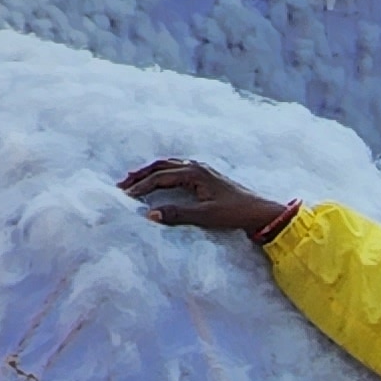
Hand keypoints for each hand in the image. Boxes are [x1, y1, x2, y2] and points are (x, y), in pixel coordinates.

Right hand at [119, 158, 288, 237]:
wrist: (258, 210)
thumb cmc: (233, 212)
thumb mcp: (204, 215)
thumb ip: (177, 214)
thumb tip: (150, 214)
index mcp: (194, 172)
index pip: (160, 177)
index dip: (141, 187)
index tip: (125, 196)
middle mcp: (196, 166)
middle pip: (161, 166)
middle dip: (141, 175)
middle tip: (122, 185)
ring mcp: (201, 169)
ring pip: (169, 165)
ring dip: (151, 172)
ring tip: (134, 180)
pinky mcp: (205, 176)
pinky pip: (177, 169)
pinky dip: (162, 173)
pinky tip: (159, 181)